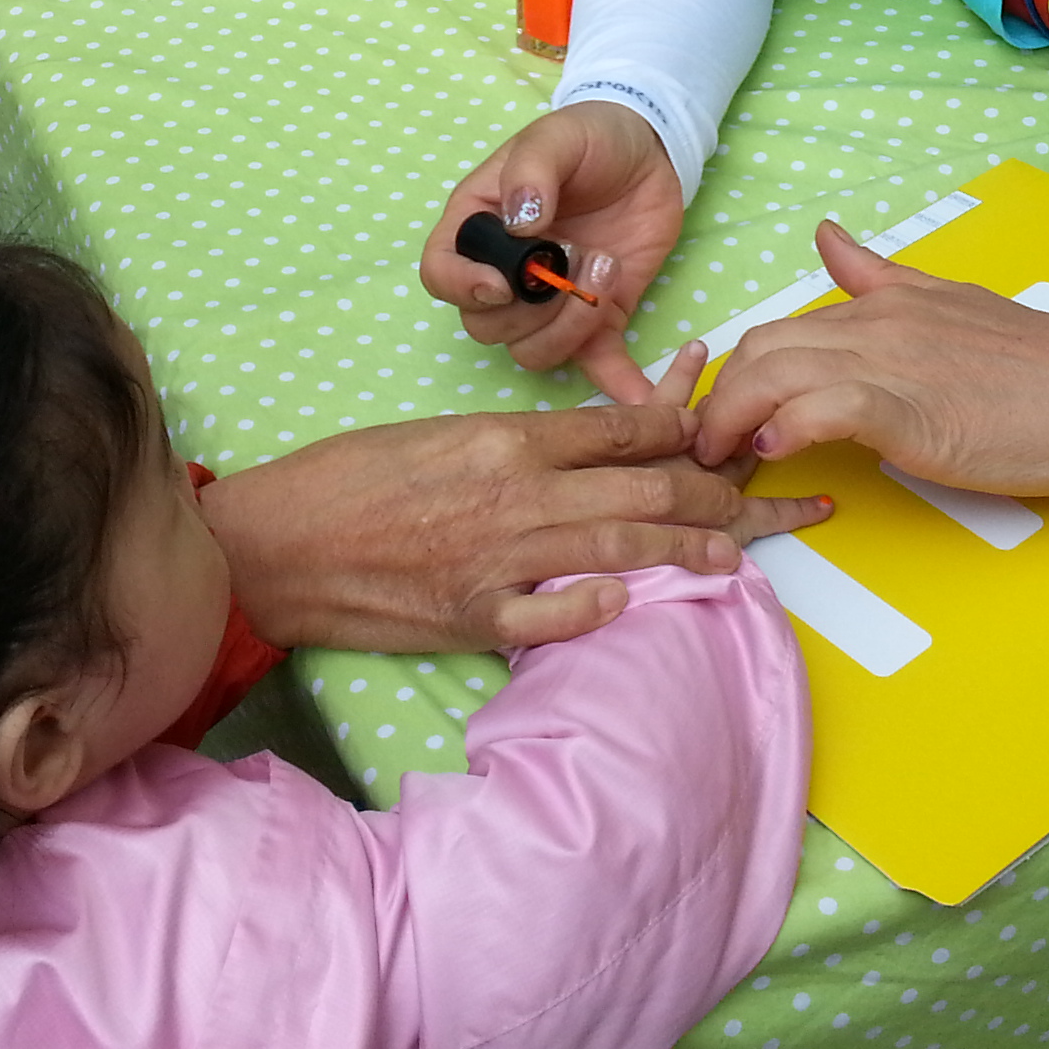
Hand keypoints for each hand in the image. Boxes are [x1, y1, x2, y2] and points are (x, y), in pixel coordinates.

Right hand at [195, 389, 831, 653]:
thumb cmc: (352, 480)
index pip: (624, 431)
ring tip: (743, 553)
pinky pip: (554, 617)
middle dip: (719, 494)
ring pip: (620, 548)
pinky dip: (600, 607)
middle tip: (771, 500)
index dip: (691, 430)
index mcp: (505, 438)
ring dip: (692, 549)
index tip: (733, 433)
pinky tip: (640, 601)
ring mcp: (497, 561)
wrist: (277, 544)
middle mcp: (513, 494)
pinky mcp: (473, 618)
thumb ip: (524, 442)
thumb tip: (604, 445)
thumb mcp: (441, 435)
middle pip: (644, 489)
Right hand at [422, 102, 688, 401]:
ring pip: (534, 351)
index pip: (441, 274)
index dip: (461, 288)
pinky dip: (615, 382)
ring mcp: (552, 303)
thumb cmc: (588, 138)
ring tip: (608, 267)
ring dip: (574, 323)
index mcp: (478, 227)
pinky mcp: (600, 318)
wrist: (648, 150)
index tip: (502, 284)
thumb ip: (532, 172)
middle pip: (487, 326)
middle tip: (580, 258)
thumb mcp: (557, 137)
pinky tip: (637, 390)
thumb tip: (520, 223)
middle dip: (534, 306)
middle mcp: (505, 274)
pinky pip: (596, 364)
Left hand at [689, 221, 1048, 494]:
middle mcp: (873, 326)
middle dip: (719, 401)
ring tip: (724, 461)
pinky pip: (823, 409)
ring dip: (734, 420)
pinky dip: (787, 429)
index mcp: (881, 305)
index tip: (727, 416)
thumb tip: (826, 235)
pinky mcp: (907, 411)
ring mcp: (888, 364)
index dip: (738, 375)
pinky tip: (774, 454)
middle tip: (710, 450)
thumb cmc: (1032, 363)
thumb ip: (878, 275)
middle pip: (761, 350)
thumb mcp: (946, 298)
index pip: (778, 329)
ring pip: (777, 373)